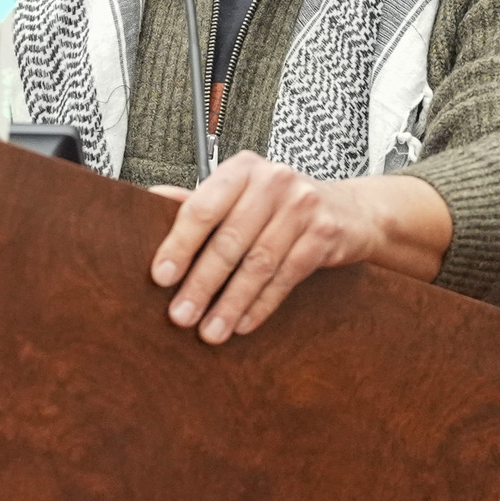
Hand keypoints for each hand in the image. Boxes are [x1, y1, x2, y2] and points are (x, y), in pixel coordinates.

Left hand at [148, 151, 413, 343]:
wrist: (350, 211)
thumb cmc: (282, 205)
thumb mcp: (242, 194)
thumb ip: (200, 200)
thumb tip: (149, 201)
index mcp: (242, 169)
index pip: (203, 207)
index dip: (179, 244)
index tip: (160, 276)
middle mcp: (273, 180)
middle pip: (229, 240)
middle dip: (201, 283)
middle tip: (180, 315)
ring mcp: (303, 206)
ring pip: (258, 263)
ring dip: (230, 303)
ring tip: (209, 331)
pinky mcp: (325, 234)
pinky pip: (286, 277)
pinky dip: (261, 305)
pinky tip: (242, 324)